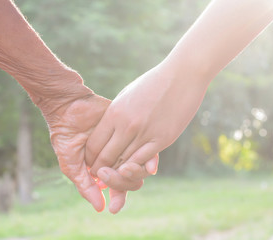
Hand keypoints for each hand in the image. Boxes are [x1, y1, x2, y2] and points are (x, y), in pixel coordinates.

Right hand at [38, 92, 149, 212]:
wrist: (68, 107)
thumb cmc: (65, 136)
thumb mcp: (71, 164)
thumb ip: (85, 185)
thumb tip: (101, 207)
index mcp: (105, 168)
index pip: (118, 187)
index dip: (118, 199)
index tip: (114, 208)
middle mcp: (118, 158)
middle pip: (131, 180)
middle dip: (123, 184)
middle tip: (107, 176)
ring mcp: (127, 145)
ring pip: (141, 166)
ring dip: (135, 173)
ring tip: (124, 169)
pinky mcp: (133, 131)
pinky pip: (148, 148)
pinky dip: (149, 159)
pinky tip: (148, 164)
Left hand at [85, 63, 208, 175]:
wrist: (182, 75)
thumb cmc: (152, 83)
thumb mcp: (127, 95)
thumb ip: (115, 114)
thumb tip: (107, 129)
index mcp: (114, 112)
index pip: (94, 144)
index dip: (90, 157)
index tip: (91, 162)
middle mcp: (127, 125)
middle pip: (106, 157)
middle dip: (99, 169)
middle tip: (98, 175)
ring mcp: (145, 134)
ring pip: (123, 163)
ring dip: (116, 173)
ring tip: (113, 176)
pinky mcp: (162, 140)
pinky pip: (143, 162)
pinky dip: (135, 169)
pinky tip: (131, 171)